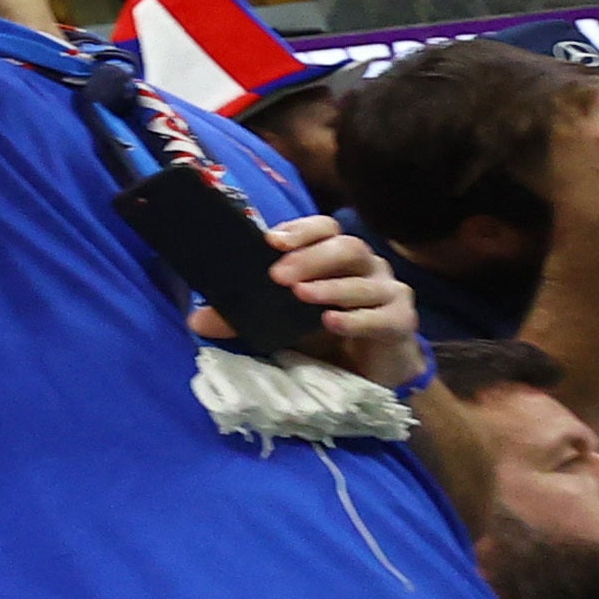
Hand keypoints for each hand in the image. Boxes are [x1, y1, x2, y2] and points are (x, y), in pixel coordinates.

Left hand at [209, 211, 423, 387]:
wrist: (371, 371)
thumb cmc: (326, 335)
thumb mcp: (281, 323)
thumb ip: (243, 318)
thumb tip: (197, 321)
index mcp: (337, 256)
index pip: (325, 228)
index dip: (302, 230)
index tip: (272, 241)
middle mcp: (367, 265)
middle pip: (347, 247)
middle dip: (311, 257)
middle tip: (279, 276)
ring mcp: (389, 291)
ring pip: (365, 279)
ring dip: (331, 286)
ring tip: (302, 297)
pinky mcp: (402, 320)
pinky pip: (382, 315)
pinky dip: (356, 318)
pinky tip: (333, 323)